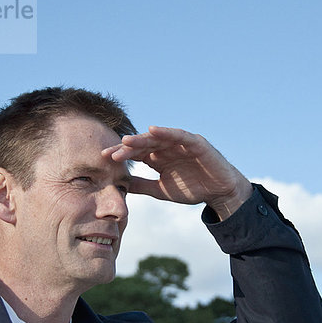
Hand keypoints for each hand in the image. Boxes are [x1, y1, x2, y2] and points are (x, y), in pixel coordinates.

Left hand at [102, 126, 252, 220]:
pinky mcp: (195, 142)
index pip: (136, 153)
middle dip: (126, 148)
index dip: (121, 155)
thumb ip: (142, 185)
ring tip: (126, 140)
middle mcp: (166, 147)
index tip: (103, 159)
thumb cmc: (193, 188)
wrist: (219, 193)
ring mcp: (180, 143)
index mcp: (158, 157)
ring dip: (142, 139)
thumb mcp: (161, 190)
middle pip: (143, 144)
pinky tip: (153, 130)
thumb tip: (120, 185)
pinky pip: (179, 135)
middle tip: (110, 152)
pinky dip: (167, 132)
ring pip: (158, 138)